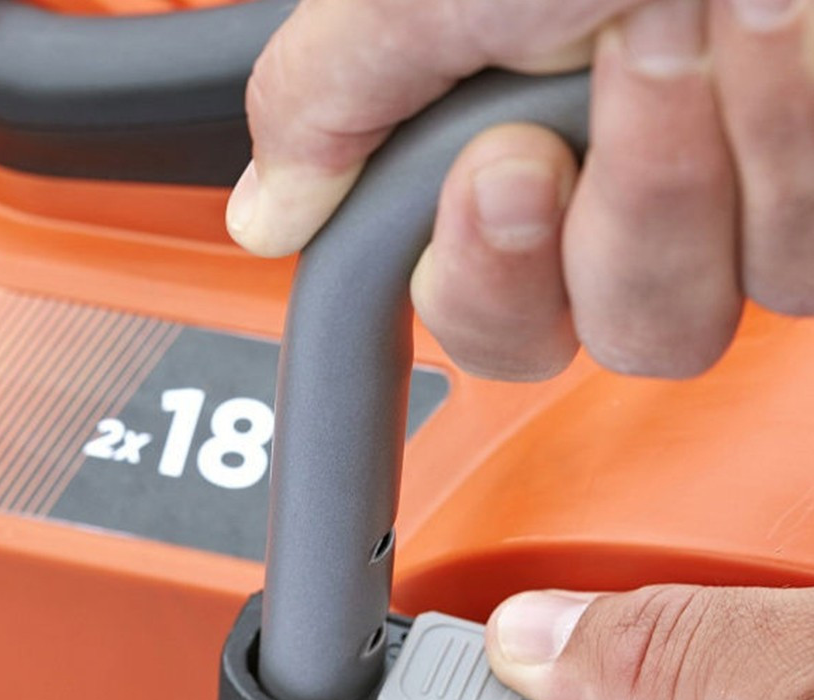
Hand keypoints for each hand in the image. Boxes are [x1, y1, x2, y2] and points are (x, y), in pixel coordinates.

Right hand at [228, 0, 813, 379]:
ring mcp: (738, 195)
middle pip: (623, 341)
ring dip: (682, 177)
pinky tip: (770, 18)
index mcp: (513, 167)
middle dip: (605, 234)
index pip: (499, 325)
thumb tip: (264, 213)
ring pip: (706, 317)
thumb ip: (325, 103)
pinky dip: (783, 145)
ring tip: (682, 9)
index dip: (486, 291)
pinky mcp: (807, 172)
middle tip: (585, 95)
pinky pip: (804, 260)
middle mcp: (626, 197)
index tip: (491, 174)